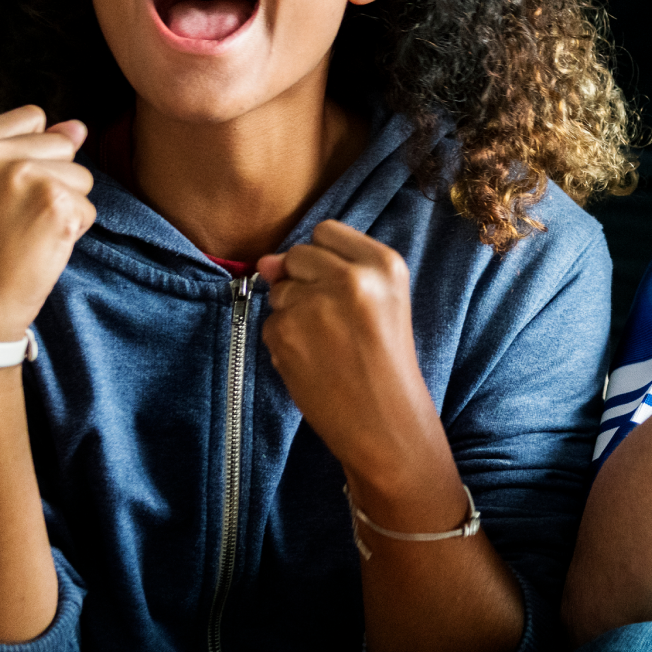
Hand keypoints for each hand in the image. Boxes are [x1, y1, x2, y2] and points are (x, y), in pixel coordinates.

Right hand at [0, 106, 93, 342]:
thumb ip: (30, 147)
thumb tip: (79, 126)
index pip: (33, 117)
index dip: (31, 155)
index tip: (3, 192)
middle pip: (62, 143)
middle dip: (52, 179)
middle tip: (15, 216)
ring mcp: (22, 176)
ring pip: (81, 174)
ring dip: (66, 205)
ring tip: (27, 230)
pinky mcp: (54, 203)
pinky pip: (89, 206)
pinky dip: (74, 229)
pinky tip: (40, 245)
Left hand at [257, 222, 448, 491]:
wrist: (384, 421)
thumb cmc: (385, 362)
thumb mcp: (381, 303)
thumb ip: (329, 271)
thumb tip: (266, 262)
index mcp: (385, 264)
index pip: (326, 230)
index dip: (324, 259)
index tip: (339, 287)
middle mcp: (351, 276)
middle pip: (298, 255)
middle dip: (304, 283)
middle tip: (333, 322)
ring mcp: (315, 304)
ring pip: (279, 289)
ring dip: (292, 313)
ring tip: (326, 344)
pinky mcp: (287, 331)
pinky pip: (270, 321)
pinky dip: (284, 341)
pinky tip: (312, 362)